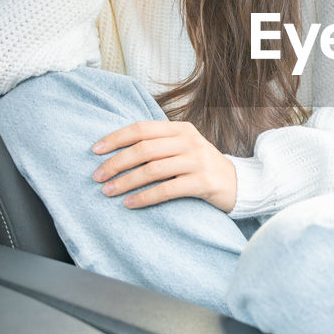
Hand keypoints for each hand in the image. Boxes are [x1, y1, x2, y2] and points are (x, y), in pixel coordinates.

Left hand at [91, 119, 237, 212]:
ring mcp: (197, 161)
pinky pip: (166, 190)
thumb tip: (117, 151)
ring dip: (126, 181)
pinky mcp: (202, 182)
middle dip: (116, 162)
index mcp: (180, 129)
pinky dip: (145, 197)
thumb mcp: (183, 148)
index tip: (95, 150)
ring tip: (108, 191)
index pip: (141, 129)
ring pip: (152, 169)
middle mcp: (189, 141)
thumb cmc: (202, 167)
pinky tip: (130, 204)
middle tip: (97, 176)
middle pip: (143, 149)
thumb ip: (158, 144)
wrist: (238, 184)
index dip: (115, 138)